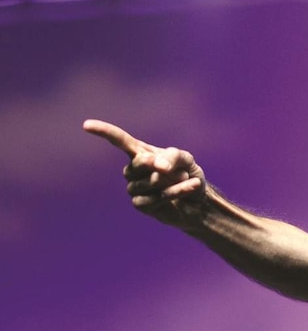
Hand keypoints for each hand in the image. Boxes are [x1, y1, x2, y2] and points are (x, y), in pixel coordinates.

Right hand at [83, 119, 207, 228]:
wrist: (198, 200)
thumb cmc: (188, 175)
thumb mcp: (186, 160)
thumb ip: (173, 157)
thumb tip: (158, 165)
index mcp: (140, 153)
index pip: (119, 140)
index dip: (104, 132)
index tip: (86, 125)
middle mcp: (133, 170)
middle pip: (137, 164)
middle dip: (156, 166)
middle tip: (173, 167)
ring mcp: (135, 188)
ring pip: (149, 183)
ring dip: (172, 181)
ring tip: (186, 178)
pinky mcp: (141, 205)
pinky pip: (155, 198)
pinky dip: (176, 191)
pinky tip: (190, 187)